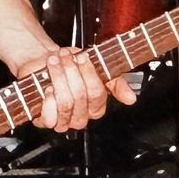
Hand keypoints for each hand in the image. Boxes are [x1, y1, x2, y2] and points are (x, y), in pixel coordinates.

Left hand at [20, 48, 137, 131]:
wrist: (49, 63)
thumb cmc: (73, 65)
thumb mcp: (99, 69)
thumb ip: (117, 83)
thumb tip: (131, 98)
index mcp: (96, 107)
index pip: (97, 93)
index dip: (89, 74)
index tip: (82, 56)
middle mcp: (82, 116)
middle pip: (80, 97)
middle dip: (70, 72)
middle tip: (65, 56)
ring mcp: (64, 120)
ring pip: (66, 104)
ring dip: (58, 78)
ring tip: (54, 63)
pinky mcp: (47, 121)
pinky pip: (50, 117)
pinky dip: (48, 99)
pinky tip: (48, 87)